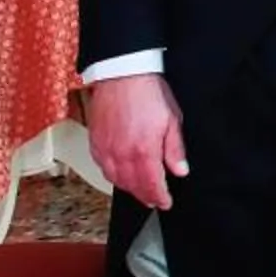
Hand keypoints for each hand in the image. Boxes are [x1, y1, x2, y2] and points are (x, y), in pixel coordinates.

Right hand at [87, 73, 186, 208]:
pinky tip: (120, 174)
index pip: (151, 185)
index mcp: (144, 151)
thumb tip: (180, 171)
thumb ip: (174, 149)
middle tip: (154, 201)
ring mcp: (106, 149)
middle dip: (144, 196)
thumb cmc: (148, 92)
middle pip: (132, 186)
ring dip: (129, 188)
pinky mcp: (95, 141)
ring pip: (115, 179)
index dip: (159, 197)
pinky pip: (102, 166)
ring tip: (139, 190)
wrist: (122, 73)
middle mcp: (121, 154)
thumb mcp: (172, 120)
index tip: (165, 203)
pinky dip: (112, 175)